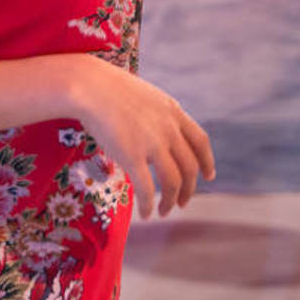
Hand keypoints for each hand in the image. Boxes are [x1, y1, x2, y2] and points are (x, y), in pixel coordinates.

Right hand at [75, 57, 214, 218]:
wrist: (91, 87)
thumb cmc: (112, 89)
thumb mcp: (148, 97)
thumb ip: (161, 116)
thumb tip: (164, 137)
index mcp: (173, 111)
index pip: (200, 141)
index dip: (207, 162)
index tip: (209, 176)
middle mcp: (168, 128)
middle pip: (189, 167)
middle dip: (188, 189)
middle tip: (181, 203)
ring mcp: (152, 142)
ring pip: (173, 181)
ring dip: (170, 201)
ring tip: (163, 211)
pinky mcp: (132, 156)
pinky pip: (146, 189)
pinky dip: (148, 205)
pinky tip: (145, 213)